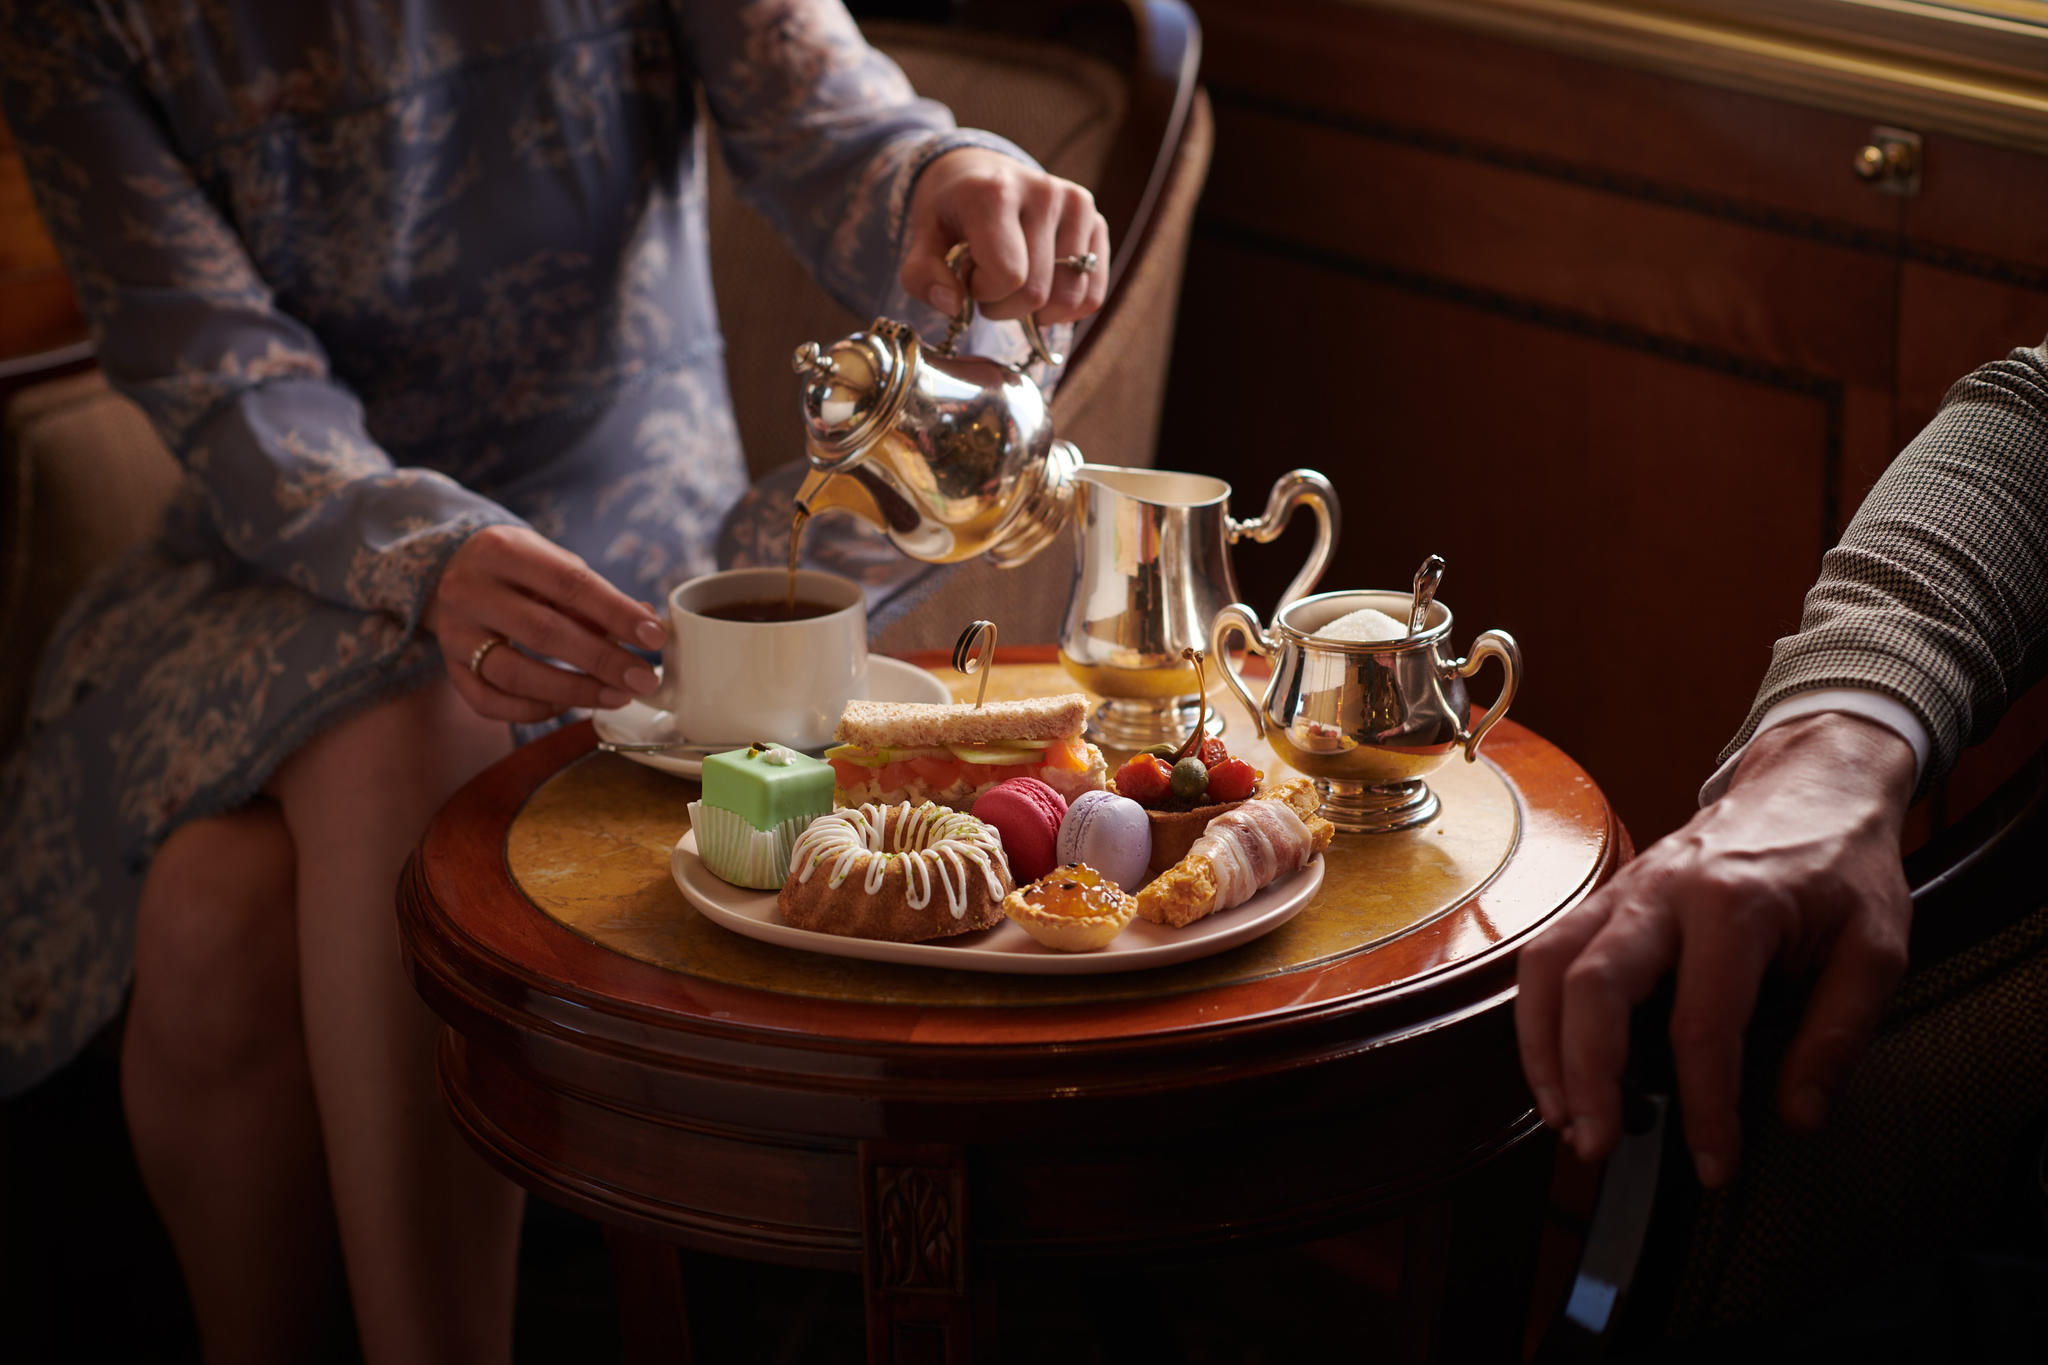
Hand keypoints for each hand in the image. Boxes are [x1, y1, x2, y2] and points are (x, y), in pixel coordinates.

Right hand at [426, 525, 666, 723]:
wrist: (453, 571)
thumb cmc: (521, 569)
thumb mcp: (554, 564)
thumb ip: (597, 595)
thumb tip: (649, 624)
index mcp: (501, 550)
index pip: (569, 583)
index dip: (616, 613)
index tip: (655, 638)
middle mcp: (468, 589)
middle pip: (543, 632)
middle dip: (602, 660)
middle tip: (643, 680)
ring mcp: (453, 632)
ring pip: (515, 674)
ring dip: (574, 692)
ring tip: (617, 697)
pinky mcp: (449, 667)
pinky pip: (489, 702)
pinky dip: (532, 710)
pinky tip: (565, 707)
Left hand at [900, 149, 1109, 326]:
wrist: (980, 173)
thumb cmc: (951, 212)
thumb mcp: (922, 238)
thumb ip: (922, 275)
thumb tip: (953, 305)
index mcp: (994, 193)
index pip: (1007, 277)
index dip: (983, 293)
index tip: (969, 275)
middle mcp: (1043, 192)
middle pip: (1037, 293)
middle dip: (1005, 305)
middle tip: (989, 281)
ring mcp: (1076, 204)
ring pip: (1068, 298)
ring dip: (1036, 310)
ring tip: (1015, 281)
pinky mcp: (1096, 220)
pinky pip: (1092, 294)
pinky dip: (1066, 309)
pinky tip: (1044, 294)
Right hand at [1515, 711, 1916, 1186]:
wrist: (1809, 781)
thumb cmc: (1842, 864)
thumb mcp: (1877, 947)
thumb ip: (1838, 1034)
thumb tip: (1796, 1114)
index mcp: (1737, 904)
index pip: (1702, 1023)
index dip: (1705, 1106)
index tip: (1713, 1162)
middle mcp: (1664, 892)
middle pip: (1593, 987)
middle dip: (1585, 1075)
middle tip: (1596, 1144)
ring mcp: (1624, 889)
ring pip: (1548, 966)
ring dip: (1543, 1048)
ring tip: (1563, 1115)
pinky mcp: (1605, 895)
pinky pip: (1546, 952)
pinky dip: (1537, 1015)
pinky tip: (1554, 1064)